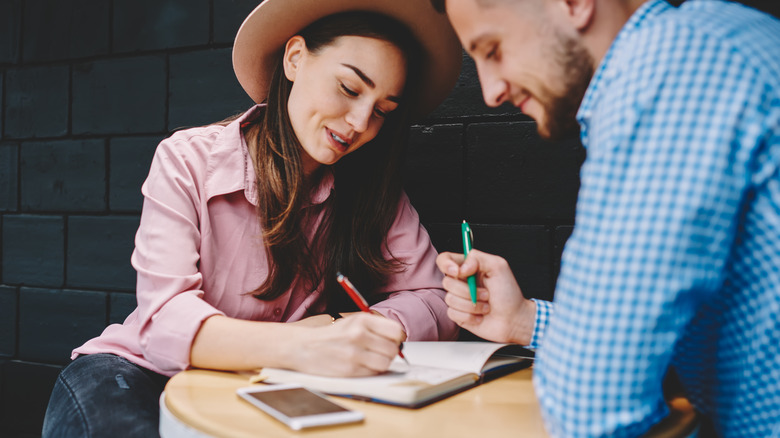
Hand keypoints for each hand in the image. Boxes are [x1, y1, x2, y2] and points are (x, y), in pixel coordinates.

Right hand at [288, 312, 404, 376]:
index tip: (393, 341)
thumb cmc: (330, 335)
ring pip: (386, 363)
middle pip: (393, 349)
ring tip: (370, 359)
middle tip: (379, 352)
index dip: (397, 338)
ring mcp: (354, 353)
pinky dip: (370, 371)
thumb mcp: (352, 322)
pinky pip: (373, 373)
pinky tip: (360, 366)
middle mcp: (359, 334)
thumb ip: (375, 328)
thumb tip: (399, 340)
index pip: (396, 331)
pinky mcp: (350, 370)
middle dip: (389, 352)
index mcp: (362, 320)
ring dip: (381, 363)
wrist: (303, 347)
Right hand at [436, 250, 535, 344]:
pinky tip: (480, 316)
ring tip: (486, 306)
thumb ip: (478, 258)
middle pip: (447, 281)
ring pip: (450, 299)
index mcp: (468, 267)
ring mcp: (458, 299)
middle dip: (469, 290)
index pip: (445, 259)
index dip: (446, 264)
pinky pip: (452, 313)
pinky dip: (469, 316)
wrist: (514, 319)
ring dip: (472, 305)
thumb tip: (460, 268)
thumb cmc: (508, 293)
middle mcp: (461, 282)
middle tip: (486, 294)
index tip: (459, 272)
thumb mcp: (498, 267)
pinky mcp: (458, 315)